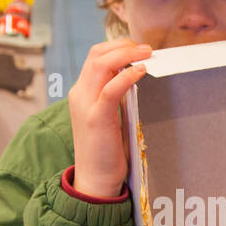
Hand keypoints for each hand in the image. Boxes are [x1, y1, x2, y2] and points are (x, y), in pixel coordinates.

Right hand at [69, 39, 151, 198]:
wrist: (94, 180)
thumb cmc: (105, 151)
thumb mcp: (108, 116)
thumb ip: (114, 97)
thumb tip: (133, 76)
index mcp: (81, 93)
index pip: (95, 57)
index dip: (117, 47)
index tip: (138, 49)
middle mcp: (79, 94)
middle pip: (96, 54)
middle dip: (123, 45)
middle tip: (146, 48)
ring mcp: (85, 105)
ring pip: (100, 64)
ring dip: (126, 54)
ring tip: (146, 54)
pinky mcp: (96, 118)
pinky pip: (110, 88)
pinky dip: (126, 75)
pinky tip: (140, 71)